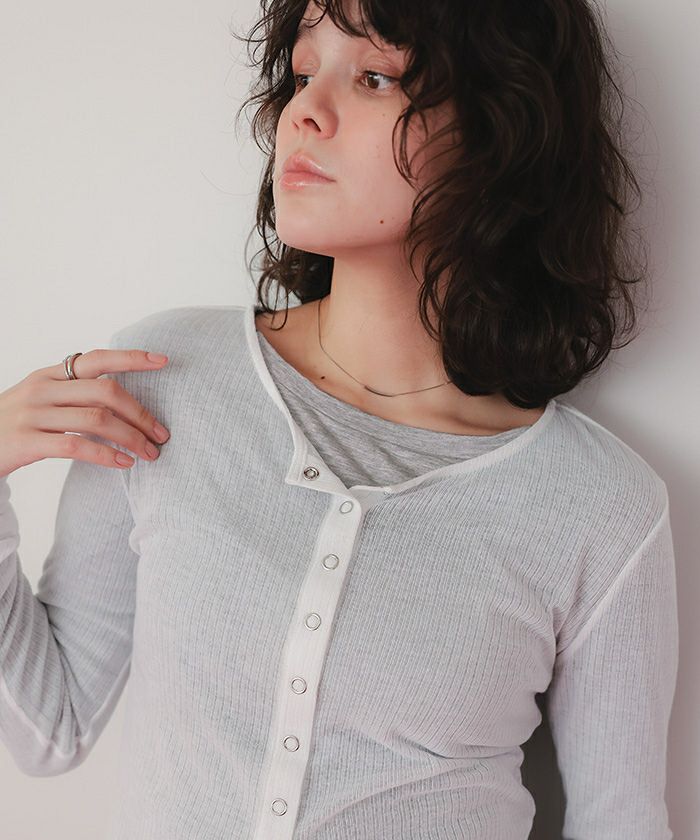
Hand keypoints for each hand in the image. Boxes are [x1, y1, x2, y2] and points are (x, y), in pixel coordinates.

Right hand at [0, 349, 170, 477]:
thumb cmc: (16, 425)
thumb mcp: (41, 399)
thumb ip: (75, 393)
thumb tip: (124, 399)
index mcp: (49, 375)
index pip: (97, 359)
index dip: (132, 358)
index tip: (163, 360)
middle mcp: (42, 389)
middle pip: (106, 392)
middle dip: (141, 413)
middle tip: (162, 434)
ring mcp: (33, 414)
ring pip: (96, 419)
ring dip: (131, 437)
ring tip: (150, 453)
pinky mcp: (27, 442)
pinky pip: (76, 446)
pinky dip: (106, 454)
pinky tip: (123, 463)